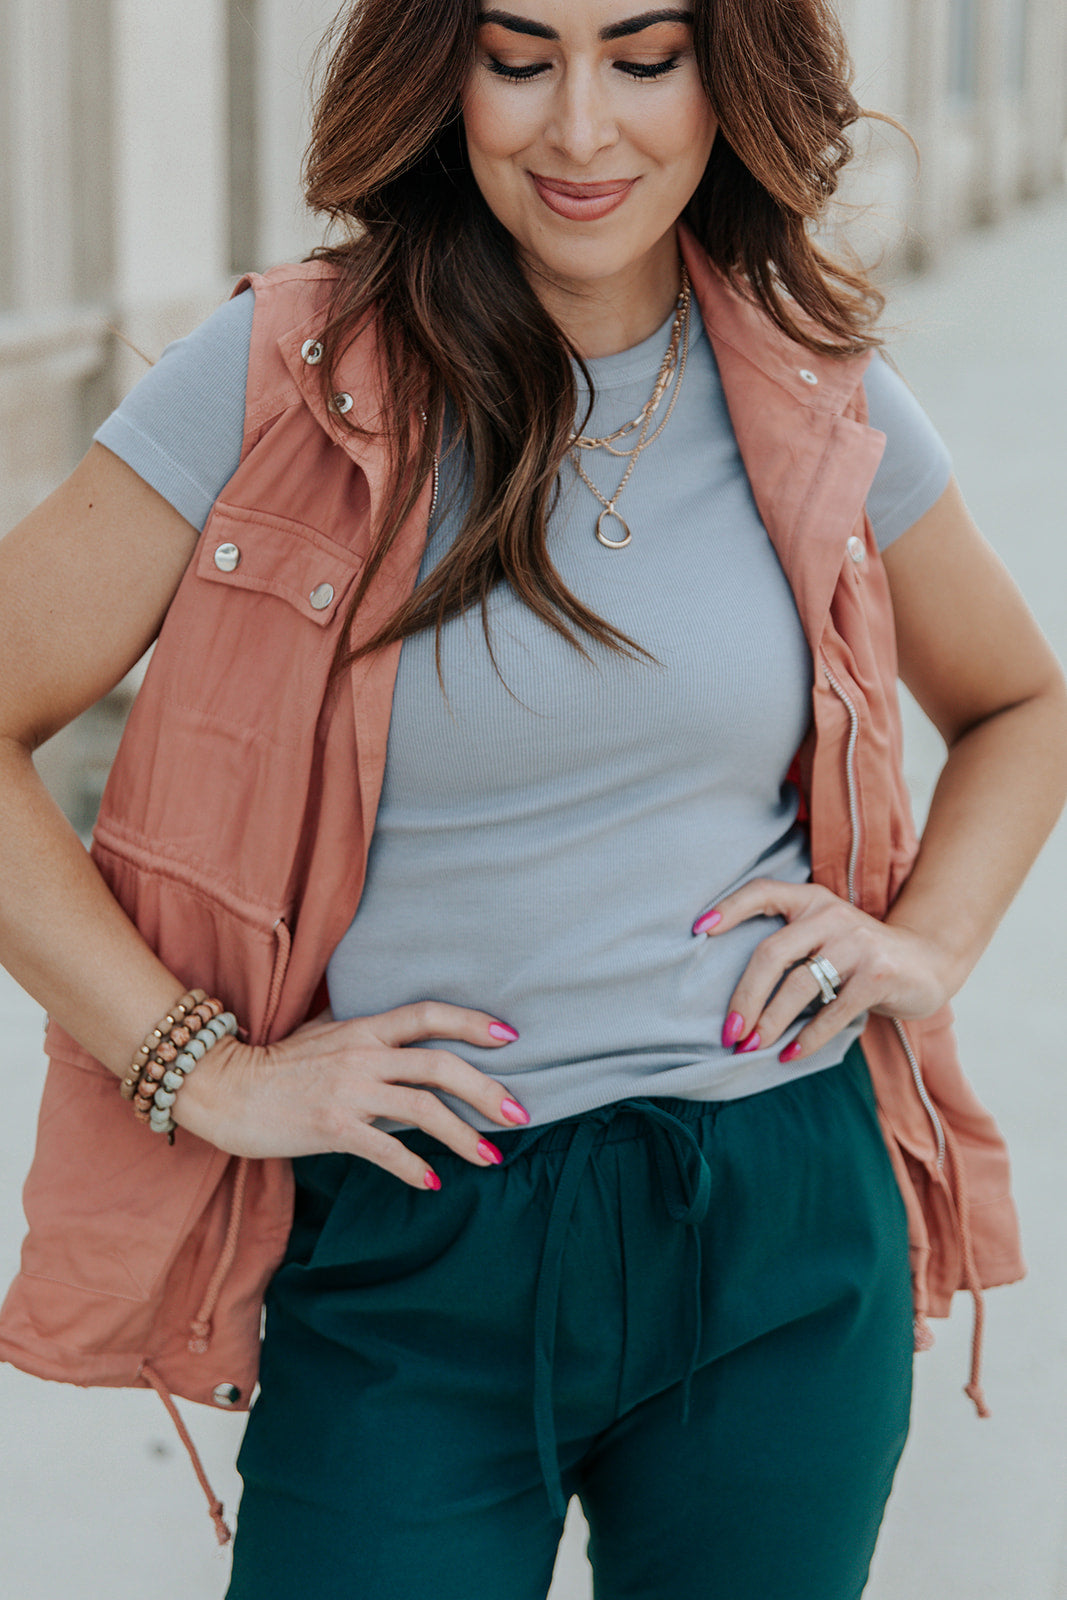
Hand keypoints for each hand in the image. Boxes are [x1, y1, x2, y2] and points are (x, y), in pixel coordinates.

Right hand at [171, 1001, 528, 1189]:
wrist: (222, 1087)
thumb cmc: (274, 1062)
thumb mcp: (322, 1032)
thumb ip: (362, 1030)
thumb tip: (399, 1031)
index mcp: (364, 1028)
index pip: (428, 1015)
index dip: (471, 1022)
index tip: (509, 1036)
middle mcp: (363, 1054)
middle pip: (440, 1065)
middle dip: (487, 1089)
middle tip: (520, 1113)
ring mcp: (349, 1090)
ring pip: (423, 1109)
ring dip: (464, 1136)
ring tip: (492, 1158)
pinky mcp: (331, 1127)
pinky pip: (385, 1149)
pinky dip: (414, 1167)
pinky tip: (434, 1182)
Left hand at [693, 881, 956, 1062]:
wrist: (930, 961)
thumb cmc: (860, 955)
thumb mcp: (825, 935)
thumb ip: (790, 946)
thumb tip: (733, 996)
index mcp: (811, 900)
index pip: (762, 892)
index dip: (728, 908)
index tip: (698, 931)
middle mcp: (831, 915)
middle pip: (772, 953)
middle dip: (745, 997)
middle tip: (729, 1032)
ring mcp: (857, 943)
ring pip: (799, 985)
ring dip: (770, 1023)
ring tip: (751, 1047)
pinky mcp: (878, 974)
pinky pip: (832, 1012)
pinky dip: (808, 1038)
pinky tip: (790, 1055)